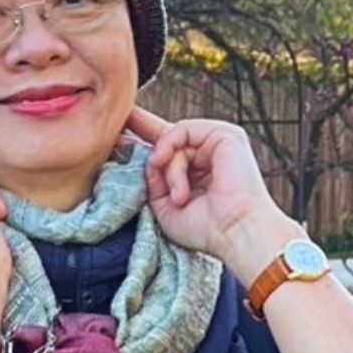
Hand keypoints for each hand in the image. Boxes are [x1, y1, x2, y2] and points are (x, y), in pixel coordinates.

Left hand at [125, 108, 301, 276]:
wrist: (235, 232)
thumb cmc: (206, 229)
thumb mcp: (165, 206)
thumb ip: (153, 181)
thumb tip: (145, 157)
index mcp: (196, 172)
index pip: (166, 151)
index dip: (141, 142)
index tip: (117, 135)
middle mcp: (206, 155)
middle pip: (166, 135)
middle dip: (142, 127)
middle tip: (121, 119)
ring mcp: (216, 143)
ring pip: (172, 141)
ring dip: (167, 168)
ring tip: (179, 195)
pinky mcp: (224, 134)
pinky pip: (181, 130)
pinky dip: (169, 147)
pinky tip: (165, 162)